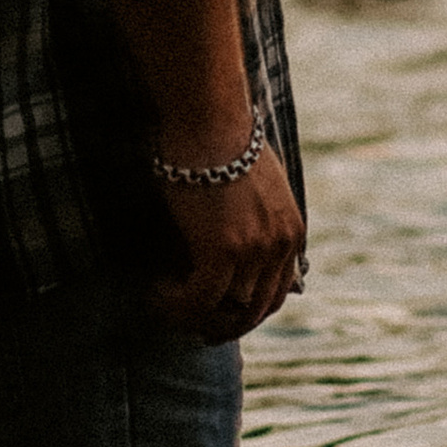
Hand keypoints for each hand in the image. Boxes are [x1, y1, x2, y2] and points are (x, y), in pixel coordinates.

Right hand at [151, 143, 305, 344]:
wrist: (208, 116)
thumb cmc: (220, 139)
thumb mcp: (254, 185)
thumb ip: (255, 218)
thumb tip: (230, 242)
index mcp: (292, 231)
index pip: (277, 293)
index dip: (246, 313)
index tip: (219, 315)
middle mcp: (280, 245)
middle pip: (254, 310)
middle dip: (223, 326)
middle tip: (194, 329)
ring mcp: (254, 250)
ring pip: (222, 309)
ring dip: (190, 313)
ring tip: (162, 302)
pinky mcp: (223, 250)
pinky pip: (197, 299)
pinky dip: (174, 304)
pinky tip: (154, 292)